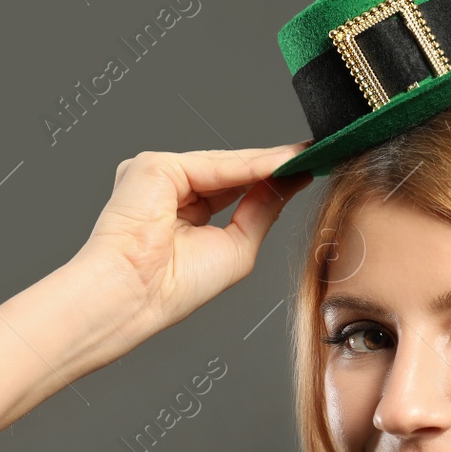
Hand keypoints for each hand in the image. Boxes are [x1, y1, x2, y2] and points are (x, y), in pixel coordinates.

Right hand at [69, 142, 315, 335]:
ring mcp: (158, 176)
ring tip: (306, 158)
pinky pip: (212, 164)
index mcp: (181, 216)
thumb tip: (290, 182)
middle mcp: (168, 192)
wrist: (134, 296)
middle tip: (316, 156)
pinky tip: (281, 163)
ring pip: (224, 164)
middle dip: (272, 167)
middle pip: (230, 171)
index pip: (232, 189)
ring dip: (266, 163)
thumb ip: (261, 210)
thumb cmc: (172, 288)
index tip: (307, 170)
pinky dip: (248, 165)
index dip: (269, 181)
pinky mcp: (153, 166)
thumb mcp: (237, 247)